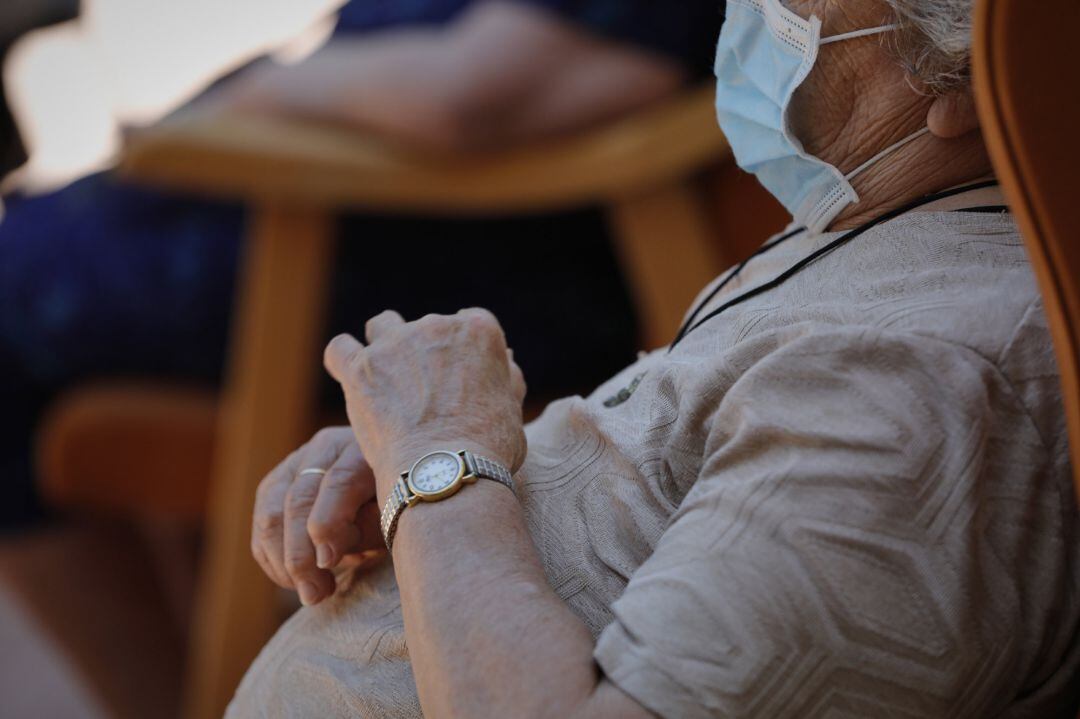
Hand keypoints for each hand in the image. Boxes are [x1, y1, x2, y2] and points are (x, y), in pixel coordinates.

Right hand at [251, 427, 384, 605]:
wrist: (384, 485)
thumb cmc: (396, 504)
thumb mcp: (393, 516)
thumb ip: (363, 529)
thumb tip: (324, 556)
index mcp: (362, 449)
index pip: (338, 482)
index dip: (328, 524)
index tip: (328, 564)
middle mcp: (325, 449)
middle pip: (298, 499)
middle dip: (300, 554)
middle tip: (314, 594)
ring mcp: (295, 463)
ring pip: (270, 512)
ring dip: (283, 561)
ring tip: (309, 593)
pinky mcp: (276, 484)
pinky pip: (261, 524)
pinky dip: (272, 558)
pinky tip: (293, 581)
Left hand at [324, 309, 527, 503]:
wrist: (445, 472)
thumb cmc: (487, 448)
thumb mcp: (511, 409)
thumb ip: (506, 378)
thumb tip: (505, 358)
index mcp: (479, 331)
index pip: (469, 323)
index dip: (462, 350)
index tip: (457, 375)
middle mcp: (437, 326)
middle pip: (426, 328)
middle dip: (425, 354)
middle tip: (425, 393)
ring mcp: (395, 344)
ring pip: (383, 326)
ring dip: (383, 344)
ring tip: (385, 377)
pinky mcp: (360, 367)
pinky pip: (340, 348)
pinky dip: (343, 360)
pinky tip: (349, 376)